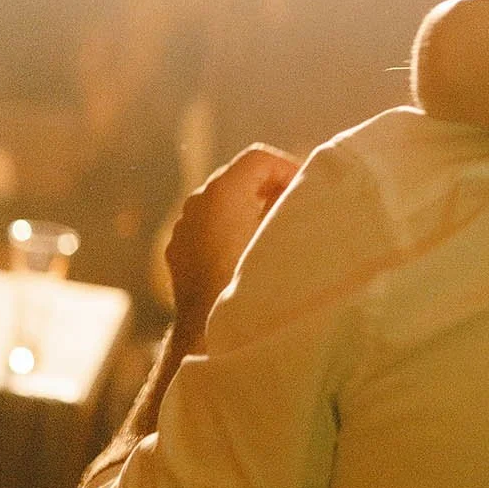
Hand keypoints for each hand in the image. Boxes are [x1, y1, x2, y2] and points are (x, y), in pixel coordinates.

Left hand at [167, 143, 298, 334]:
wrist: (210, 330)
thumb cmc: (253, 281)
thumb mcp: (283, 236)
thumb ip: (295, 206)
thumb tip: (310, 193)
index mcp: (222, 191)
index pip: (258, 158)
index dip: (286, 167)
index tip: (304, 190)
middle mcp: (198, 201)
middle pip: (239, 176)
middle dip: (270, 188)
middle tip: (295, 210)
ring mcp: (184, 225)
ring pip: (222, 202)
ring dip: (250, 209)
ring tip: (274, 233)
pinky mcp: (179, 249)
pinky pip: (208, 226)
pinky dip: (229, 228)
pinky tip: (247, 253)